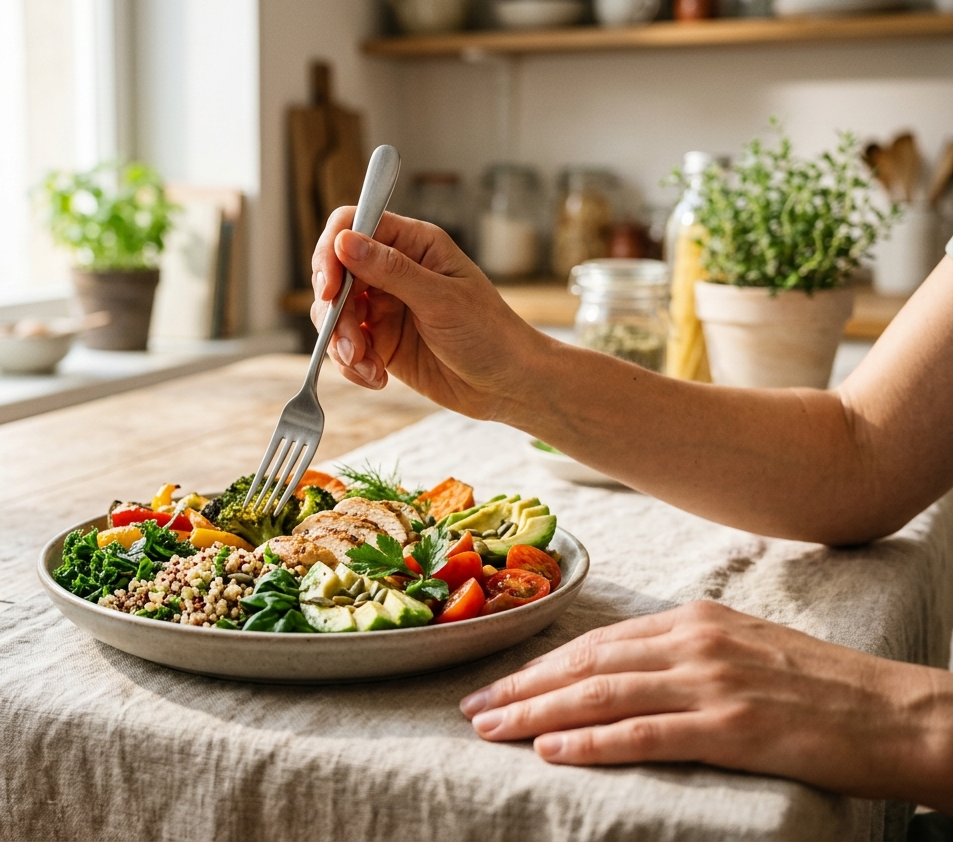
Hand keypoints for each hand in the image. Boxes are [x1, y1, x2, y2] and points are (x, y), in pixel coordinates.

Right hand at [310, 209, 547, 421]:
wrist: (508, 385)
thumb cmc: (490, 334)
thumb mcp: (442, 300)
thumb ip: (391, 270)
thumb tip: (345, 241)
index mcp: (413, 244)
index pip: (353, 226)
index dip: (331, 251)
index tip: (329, 289)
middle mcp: (393, 270)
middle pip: (335, 273)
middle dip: (334, 312)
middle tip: (350, 345)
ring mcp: (384, 306)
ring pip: (334, 314)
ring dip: (341, 344)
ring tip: (368, 367)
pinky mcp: (380, 342)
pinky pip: (346, 347)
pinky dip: (352, 365)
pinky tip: (377, 378)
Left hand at [460, 600, 952, 811]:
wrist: (897, 712)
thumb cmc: (821, 685)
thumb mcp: (743, 647)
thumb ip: (683, 651)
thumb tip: (625, 668)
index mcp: (693, 619)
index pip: (596, 642)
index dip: (540, 664)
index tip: (498, 681)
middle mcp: (693, 642)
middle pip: (585, 665)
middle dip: (521, 687)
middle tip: (472, 707)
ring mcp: (711, 683)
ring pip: (600, 696)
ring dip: (536, 714)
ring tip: (491, 730)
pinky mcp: (732, 728)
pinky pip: (643, 735)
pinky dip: (590, 743)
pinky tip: (551, 752)